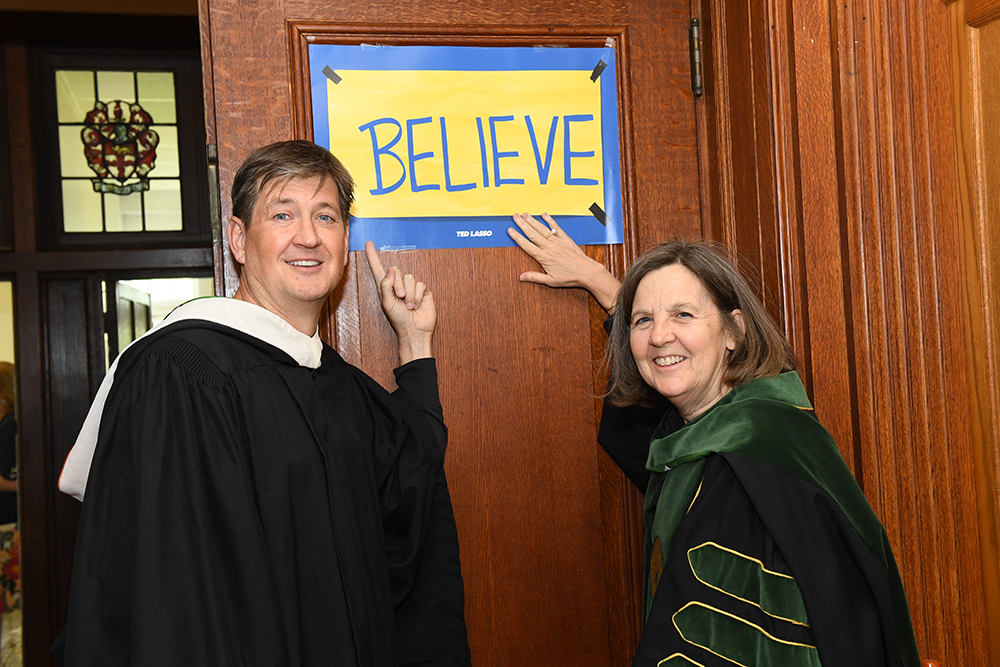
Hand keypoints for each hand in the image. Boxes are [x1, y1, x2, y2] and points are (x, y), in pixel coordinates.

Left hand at [365, 241, 434, 362]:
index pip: (378, 268)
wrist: (414, 330)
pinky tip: (416, 305)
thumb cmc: (398, 320)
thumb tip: (391, 270)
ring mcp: (411, 287)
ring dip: (409, 294)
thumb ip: (386, 286)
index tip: (368, 243)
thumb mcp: (387, 303)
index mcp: (385, 287)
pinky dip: (417, 296)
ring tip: (408, 306)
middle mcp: (398, 284)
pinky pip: (420, 284)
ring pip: (409, 278)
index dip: (373, 256)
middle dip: (398, 285)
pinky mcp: (422, 290)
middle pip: (396, 271)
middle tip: (400, 298)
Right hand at [507, 212, 620, 310]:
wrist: (586, 271)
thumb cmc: (569, 277)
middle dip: (522, 224)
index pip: (527, 245)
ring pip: (542, 229)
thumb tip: (521, 277)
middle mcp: (549, 247)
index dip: (517, 237)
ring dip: (533, 221)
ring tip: (524, 214)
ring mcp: (557, 241)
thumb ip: (535, 277)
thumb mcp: (551, 281)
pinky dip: (550, 220)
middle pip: (532, 234)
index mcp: (544, 257)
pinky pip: (556, 227)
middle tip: (514, 216)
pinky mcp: (565, 238)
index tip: (510, 230)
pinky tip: (544, 214)